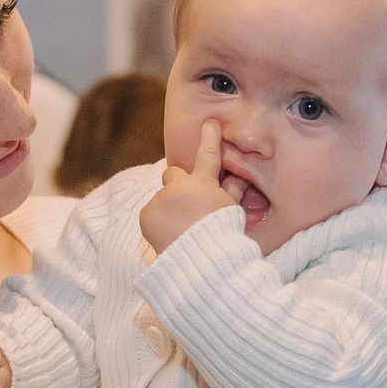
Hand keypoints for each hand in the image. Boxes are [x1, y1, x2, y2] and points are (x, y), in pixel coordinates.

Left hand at [139, 121, 237, 255]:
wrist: (200, 264)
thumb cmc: (222, 238)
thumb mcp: (231, 212)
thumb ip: (232, 192)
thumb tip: (239, 179)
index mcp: (203, 184)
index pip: (208, 155)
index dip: (210, 138)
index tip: (210, 124)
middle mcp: (179, 187)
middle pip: (173, 173)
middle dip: (179, 184)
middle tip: (187, 204)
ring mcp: (160, 200)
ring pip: (162, 196)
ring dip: (169, 206)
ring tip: (179, 228)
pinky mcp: (147, 215)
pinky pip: (151, 213)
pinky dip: (158, 221)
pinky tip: (169, 235)